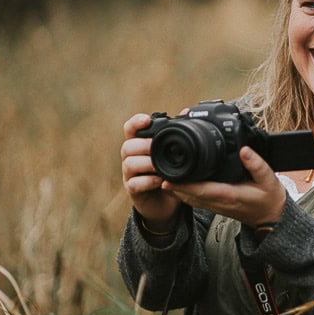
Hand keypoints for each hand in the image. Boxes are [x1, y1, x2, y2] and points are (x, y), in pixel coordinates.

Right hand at [121, 113, 181, 229]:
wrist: (167, 202)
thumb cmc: (169, 173)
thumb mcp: (173, 153)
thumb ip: (177, 134)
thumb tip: (186, 112)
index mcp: (139, 144)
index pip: (130, 129)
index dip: (135, 123)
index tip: (146, 120)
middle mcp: (131, 157)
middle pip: (127, 146)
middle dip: (143, 145)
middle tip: (156, 147)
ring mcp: (130, 175)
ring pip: (129, 163)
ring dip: (146, 163)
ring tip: (159, 166)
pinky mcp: (133, 190)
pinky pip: (134, 184)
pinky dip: (147, 181)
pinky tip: (159, 181)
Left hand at [162, 147, 286, 228]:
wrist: (271, 219)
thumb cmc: (269, 199)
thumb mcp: (269, 179)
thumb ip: (256, 164)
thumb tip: (244, 150)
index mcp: (228, 195)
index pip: (200, 190)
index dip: (182, 185)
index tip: (167, 177)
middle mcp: (217, 201)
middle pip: (187, 194)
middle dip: (171, 183)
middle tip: (156, 168)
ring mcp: (214, 204)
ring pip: (188, 197)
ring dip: (174, 186)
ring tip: (160, 171)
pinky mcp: (213, 203)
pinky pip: (193, 197)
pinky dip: (182, 189)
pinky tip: (175, 179)